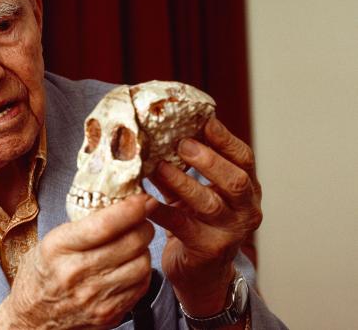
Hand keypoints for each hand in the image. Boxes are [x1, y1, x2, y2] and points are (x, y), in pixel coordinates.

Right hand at [0, 195, 153, 328]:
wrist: (31, 320)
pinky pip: (140, 286)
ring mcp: (94, 298)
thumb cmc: (40, 275)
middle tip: (141, 219)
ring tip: (135, 243)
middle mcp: (75, 273)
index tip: (142, 199)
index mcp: (57, 248)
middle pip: (130, 243)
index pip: (104, 225)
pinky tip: (131, 265)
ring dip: (144, 249)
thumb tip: (119, 203)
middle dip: (143, 225)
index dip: (130, 209)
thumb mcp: (50, 241)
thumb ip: (82, 225)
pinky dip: (141, 271)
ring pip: (141, 265)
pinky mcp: (108, 314)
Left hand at [145, 117, 262, 316]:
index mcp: (247, 189)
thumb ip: (183, 167)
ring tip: (160, 167)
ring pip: (210, 203)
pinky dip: (162, 210)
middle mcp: (245, 210)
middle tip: (182, 144)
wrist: (200, 272)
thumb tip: (157, 133)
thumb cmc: (196, 222)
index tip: (205, 121)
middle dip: (208, 160)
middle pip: (235, 180)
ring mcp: (230, 232)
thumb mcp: (195, 191)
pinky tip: (146, 200)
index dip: (225, 139)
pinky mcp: (208, 250)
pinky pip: (182, 226)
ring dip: (183, 182)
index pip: (244, 159)